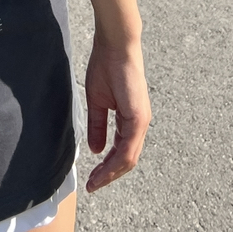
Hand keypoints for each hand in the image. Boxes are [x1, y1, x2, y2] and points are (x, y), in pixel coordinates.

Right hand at [83, 32, 150, 192]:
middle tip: (92, 186)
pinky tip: (103, 168)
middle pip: (127, 160)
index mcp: (131, 119)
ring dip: (111, 173)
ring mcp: (141, 120)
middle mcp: (139, 123)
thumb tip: (96, 150)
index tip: (92, 179)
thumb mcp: (97, 101)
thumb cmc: (106, 65)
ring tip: (94, 183)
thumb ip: (97, 126)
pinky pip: (128, 146)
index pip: (121, 152)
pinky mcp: (138, 116)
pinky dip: (116, 161)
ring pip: (129, 157)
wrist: (115, 45)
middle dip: (108, 176)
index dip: (107, 167)